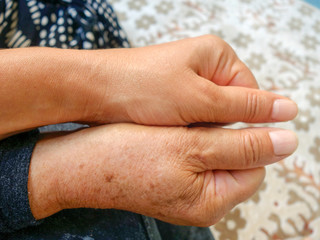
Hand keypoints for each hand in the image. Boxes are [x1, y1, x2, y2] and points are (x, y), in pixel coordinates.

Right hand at [28, 123, 297, 225]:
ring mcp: (184, 193)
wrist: (78, 164)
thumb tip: (287, 141)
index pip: (254, 166)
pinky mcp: (169, 181)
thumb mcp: (190, 147)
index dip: (247, 137)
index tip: (227, 116)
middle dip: (221, 134)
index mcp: (212, 202)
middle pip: (233, 161)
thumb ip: (241, 146)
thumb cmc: (127, 157)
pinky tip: (172, 129)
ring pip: (211, 156)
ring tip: (182, 120)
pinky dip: (187, 139)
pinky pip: (191, 157)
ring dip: (203, 134)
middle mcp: (201, 203)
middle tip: (198, 116)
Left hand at [88, 35, 297, 124]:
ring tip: (178, 130)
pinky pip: (191, 117)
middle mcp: (204, 65)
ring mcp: (186, 80)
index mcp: (217, 55)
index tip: (221, 135)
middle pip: (229, 106)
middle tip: (194, 133)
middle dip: (215, 124)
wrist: (93, 92)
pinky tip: (170, 131)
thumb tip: (289, 111)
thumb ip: (244, 107)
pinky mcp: (172, 95)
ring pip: (209, 115)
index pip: (250, 94)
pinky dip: (185, 128)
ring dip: (199, 128)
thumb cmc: (141, 87)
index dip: (240, 120)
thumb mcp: (198, 100)